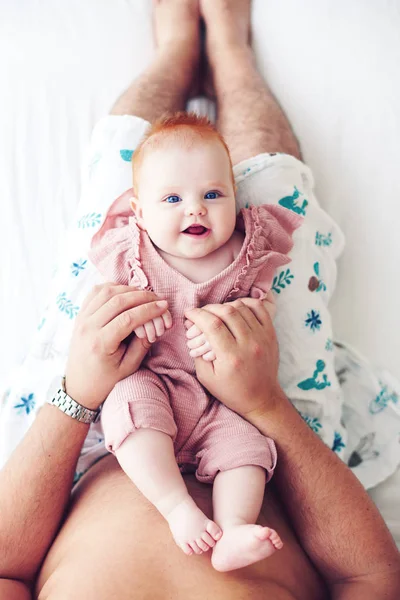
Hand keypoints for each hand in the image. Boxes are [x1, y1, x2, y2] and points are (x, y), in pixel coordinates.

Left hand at [65, 284, 170, 409]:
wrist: (79, 386)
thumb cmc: (105, 380)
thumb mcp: (128, 367)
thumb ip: (142, 344)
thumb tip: (155, 320)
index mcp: (100, 343)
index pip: (128, 318)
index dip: (149, 310)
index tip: (164, 306)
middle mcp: (87, 327)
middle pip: (118, 301)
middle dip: (142, 296)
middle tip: (158, 299)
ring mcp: (81, 319)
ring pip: (106, 292)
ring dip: (128, 289)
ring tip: (144, 295)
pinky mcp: (79, 315)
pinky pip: (95, 293)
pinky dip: (112, 288)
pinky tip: (125, 292)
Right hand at [185, 298, 281, 419]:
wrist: (262, 398)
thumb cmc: (232, 391)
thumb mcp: (207, 378)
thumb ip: (198, 353)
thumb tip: (194, 330)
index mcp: (231, 357)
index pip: (212, 325)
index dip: (197, 315)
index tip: (189, 313)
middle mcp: (249, 344)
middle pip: (227, 312)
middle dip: (209, 308)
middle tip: (201, 313)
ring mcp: (262, 337)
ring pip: (242, 307)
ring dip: (225, 306)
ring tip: (216, 313)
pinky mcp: (271, 334)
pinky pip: (259, 308)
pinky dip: (245, 303)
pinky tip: (235, 308)